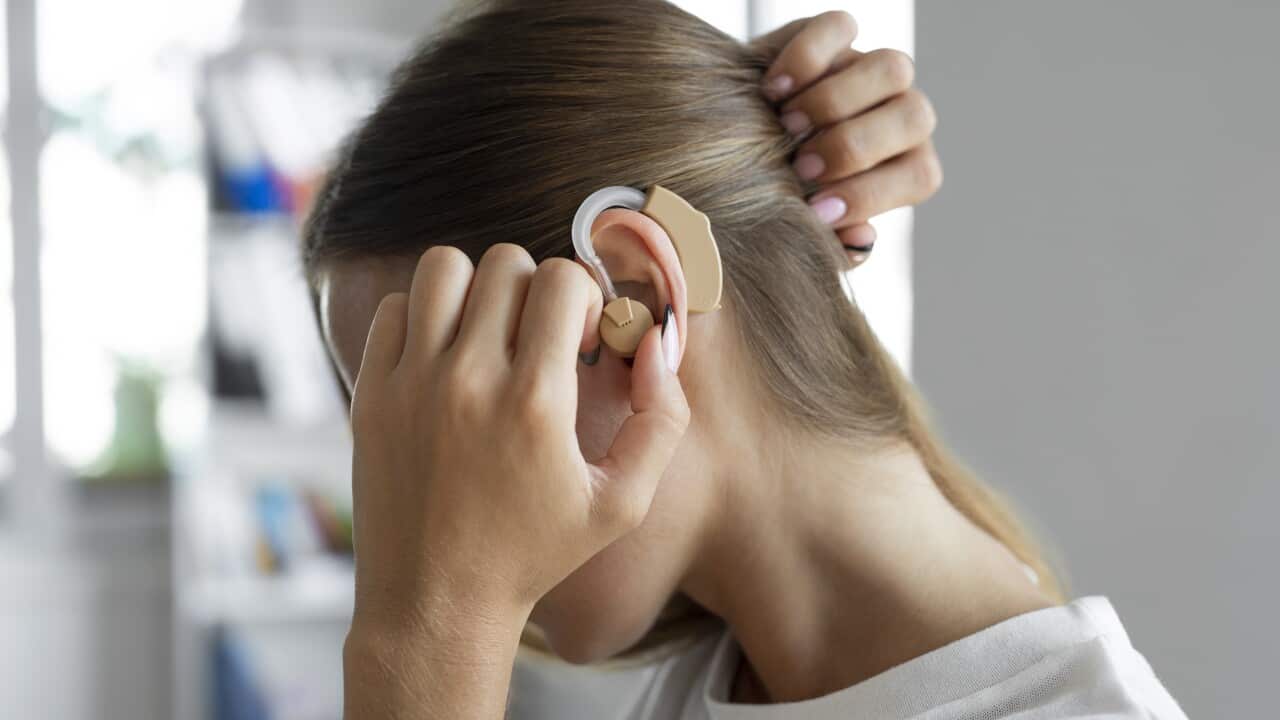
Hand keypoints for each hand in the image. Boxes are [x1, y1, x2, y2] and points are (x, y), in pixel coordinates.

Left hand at [346, 245, 689, 635]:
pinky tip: (444, 356)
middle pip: (505, 263)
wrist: (436, 601)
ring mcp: (411, 384)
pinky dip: (423, 316)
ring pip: (442, 267)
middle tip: (537, 338)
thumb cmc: (534, 553)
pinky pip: (393, 308)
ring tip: (487, 332)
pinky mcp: (371, 393)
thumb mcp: (623, 502)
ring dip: (476, 287)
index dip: (583, 297)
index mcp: (536, 402)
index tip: (579, 341)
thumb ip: (660, 417)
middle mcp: (469, 381)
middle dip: (534, 289)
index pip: (561, 279)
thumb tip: (654, 341)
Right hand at [755, 11, 943, 265]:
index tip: (816, 211)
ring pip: (892, 68)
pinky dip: (805, 59)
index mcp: (905, 164)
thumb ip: (833, 242)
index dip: (872, 195)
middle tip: (800, 167)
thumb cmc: (775, 197)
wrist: (730, 145)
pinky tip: (770, 90)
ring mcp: (868, 69)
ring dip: (836, 102)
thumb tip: (861, 238)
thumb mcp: (802, 228)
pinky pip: (839, 28)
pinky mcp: (833, 36)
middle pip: (915, 116)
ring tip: (784, 126)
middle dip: (855, 146)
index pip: (920, 174)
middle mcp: (897, 114)